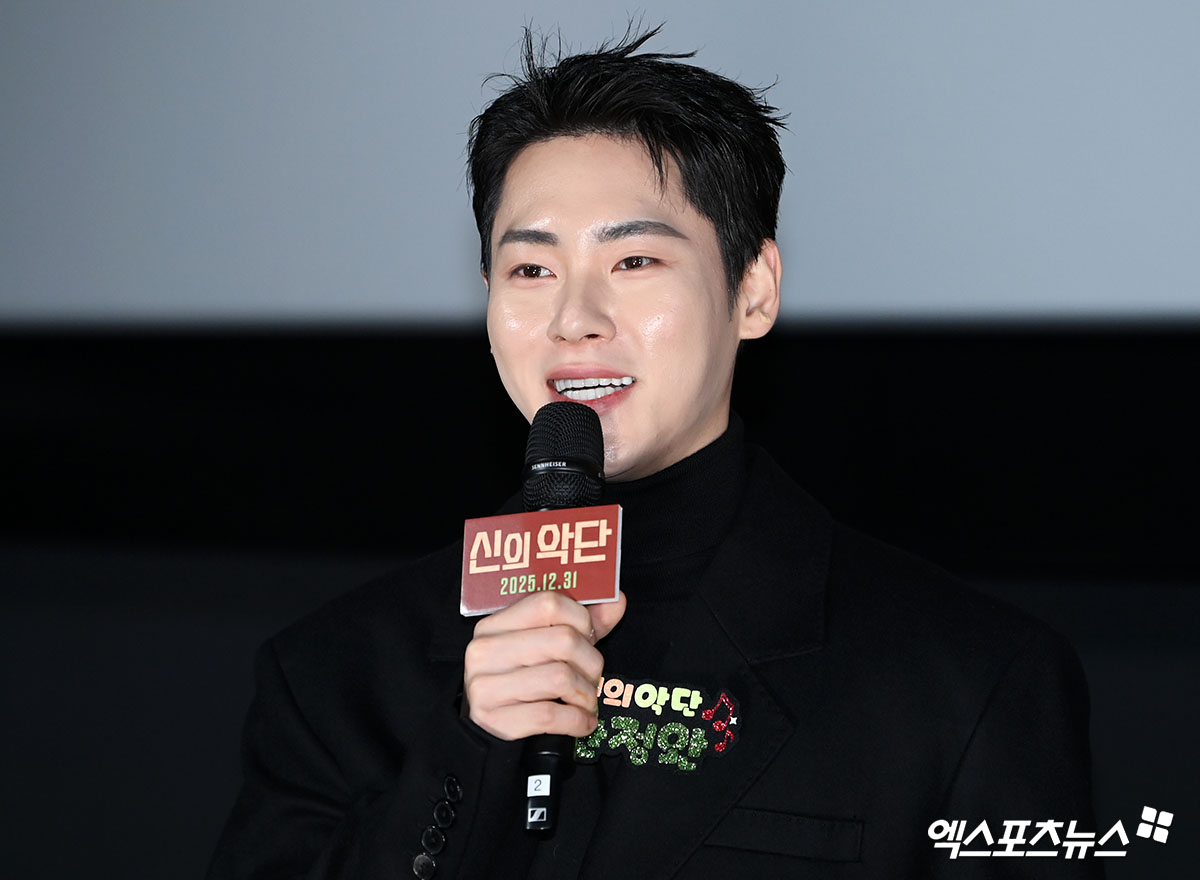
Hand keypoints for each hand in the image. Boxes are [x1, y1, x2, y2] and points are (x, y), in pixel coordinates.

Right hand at [464, 591, 626, 740]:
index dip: (581, 618)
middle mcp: (485, 651)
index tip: (589, 636)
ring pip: (560, 678)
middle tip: (591, 675)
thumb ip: (579, 623)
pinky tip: (582, 721)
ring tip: (585, 700)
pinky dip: (578, 720)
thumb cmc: (517, 680)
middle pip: (563, 640)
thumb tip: (616, 600)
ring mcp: (486, 686)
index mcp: (495, 624)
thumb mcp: (542, 646)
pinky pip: (551, 716)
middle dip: (591, 662)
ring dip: (585, 694)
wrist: (482, 730)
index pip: (548, 603)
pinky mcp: (496, 720)